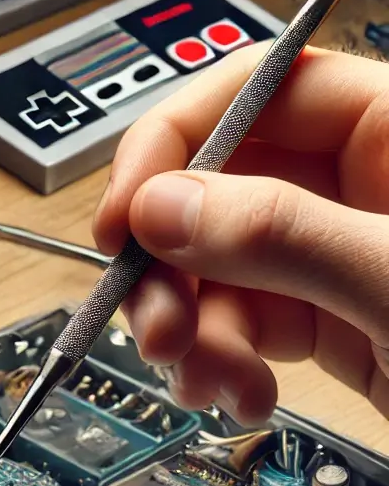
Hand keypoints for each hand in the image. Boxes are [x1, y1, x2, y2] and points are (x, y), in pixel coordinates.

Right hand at [92, 45, 388, 424]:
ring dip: (189, 332)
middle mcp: (360, 188)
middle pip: (217, 193)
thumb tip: (166, 207)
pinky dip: (219, 365)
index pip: (257, 92)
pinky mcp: (329, 321)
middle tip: (155, 324)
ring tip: (206, 382)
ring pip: (217, 271)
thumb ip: (284, 236)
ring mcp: (338, 258)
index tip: (124, 217)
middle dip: (171, 267)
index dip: (174, 144)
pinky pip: (241, 327)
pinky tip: (237, 394)